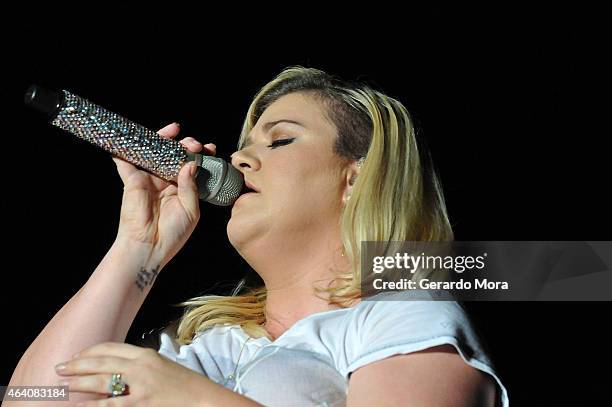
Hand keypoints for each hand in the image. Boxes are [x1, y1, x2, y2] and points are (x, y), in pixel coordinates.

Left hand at [55, 342, 210, 405]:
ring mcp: (140, 386)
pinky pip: (111, 404)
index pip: (111, 348)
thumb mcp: (164, 367)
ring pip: (102, 382)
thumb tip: (121, 369)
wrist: (204, 399)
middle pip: (102, 361)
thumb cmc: (185, 386)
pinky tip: (82, 405)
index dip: (91, 351)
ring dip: (80, 383)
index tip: (78, 356)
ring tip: (65, 385)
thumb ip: (143, 366)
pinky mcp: (142, 404)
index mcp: (146, 355)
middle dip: (78, 364)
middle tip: (60, 368)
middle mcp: (141, 366)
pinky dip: (94, 405)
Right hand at [113, 122, 215, 267]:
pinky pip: (127, 160)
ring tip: (174, 132)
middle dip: (185, 144)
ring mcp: (148, 178)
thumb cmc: (172, 233)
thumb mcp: (191, 209)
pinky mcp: (132, 180)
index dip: (200, 154)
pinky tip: (135, 135)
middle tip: (194, 145)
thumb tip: (191, 164)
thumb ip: (191, 186)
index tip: (210, 148)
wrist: (150, 247)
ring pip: (154, 151)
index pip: (191, 164)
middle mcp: (165, 180)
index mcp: (182, 187)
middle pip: (174, 154)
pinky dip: (128, 146)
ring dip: (163, 138)